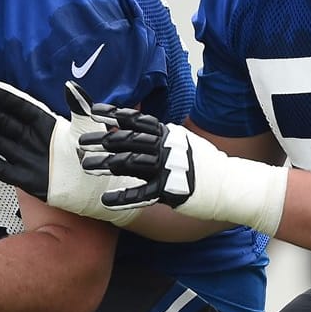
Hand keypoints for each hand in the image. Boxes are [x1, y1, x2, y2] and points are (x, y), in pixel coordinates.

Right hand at [0, 80, 142, 226]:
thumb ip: (80, 106)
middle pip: (4, 122)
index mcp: (47, 124)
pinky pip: (1, 168)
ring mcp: (27, 158)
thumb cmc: (95, 156)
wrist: (98, 189)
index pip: (21, 107)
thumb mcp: (90, 127)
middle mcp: (33, 139)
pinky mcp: (26, 179)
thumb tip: (70, 85)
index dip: (3, 97)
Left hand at [79, 107, 287, 235]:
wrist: (231, 184)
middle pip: (128, 140)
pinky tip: (106, 199)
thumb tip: (134, 126)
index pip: (136, 120)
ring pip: (131, 163)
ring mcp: (169, 168)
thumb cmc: (203, 164)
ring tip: (85, 167)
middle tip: (79, 143)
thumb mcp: (180, 142)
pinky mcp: (171, 190)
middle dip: (101, 141)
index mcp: (167, 134)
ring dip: (106, 165)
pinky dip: (124, 196)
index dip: (113, 115)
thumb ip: (158, 135)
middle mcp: (166, 147)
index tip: (92, 112)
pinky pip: (143, 193)